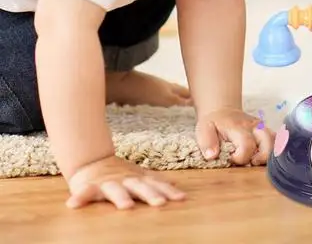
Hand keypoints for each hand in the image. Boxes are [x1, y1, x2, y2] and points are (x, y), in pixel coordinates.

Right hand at [67, 154, 185, 209]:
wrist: (93, 162)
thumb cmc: (119, 173)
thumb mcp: (138, 175)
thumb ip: (154, 179)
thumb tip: (175, 182)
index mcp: (138, 179)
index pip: (156, 185)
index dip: (168, 191)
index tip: (181, 198)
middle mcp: (125, 180)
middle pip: (140, 187)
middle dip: (150, 194)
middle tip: (160, 203)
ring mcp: (108, 183)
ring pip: (115, 190)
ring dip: (121, 198)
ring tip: (126, 207)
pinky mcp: (89, 187)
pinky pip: (83, 193)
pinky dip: (79, 198)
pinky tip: (73, 205)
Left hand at [196, 107, 272, 166]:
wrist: (222, 111)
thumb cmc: (213, 123)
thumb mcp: (203, 129)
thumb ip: (207, 142)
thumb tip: (212, 156)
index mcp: (238, 127)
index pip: (247, 144)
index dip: (241, 158)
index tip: (231, 160)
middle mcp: (254, 126)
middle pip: (268, 141)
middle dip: (262, 157)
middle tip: (250, 163)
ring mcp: (262, 128)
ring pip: (275, 140)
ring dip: (269, 154)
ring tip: (257, 161)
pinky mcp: (265, 130)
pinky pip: (276, 140)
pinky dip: (273, 149)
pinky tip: (263, 156)